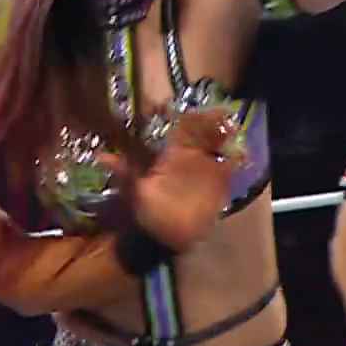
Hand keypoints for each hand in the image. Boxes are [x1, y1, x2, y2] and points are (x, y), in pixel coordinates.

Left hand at [131, 109, 241, 249]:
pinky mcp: (220, 183)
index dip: (192, 117)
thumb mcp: (132, 188)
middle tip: (224, 115)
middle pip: (206, 132)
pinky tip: (245, 153)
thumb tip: (101, 156)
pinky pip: (232, 166)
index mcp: (170, 154)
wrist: (163, 236)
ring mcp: (206, 168)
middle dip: (215, 121)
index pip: (183, 128)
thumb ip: (123, 170)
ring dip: (227, 134)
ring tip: (233, 127)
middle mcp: (190, 156)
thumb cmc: (146, 209)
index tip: (197, 109)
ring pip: (220, 144)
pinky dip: (240, 159)